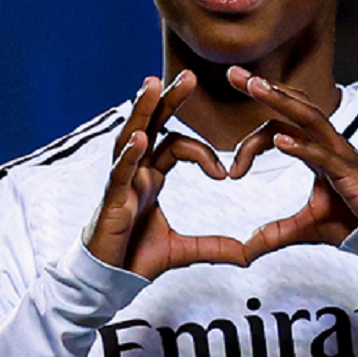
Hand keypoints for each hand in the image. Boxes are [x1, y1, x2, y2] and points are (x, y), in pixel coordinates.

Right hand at [86, 71, 248, 279]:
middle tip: (190, 76)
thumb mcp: (184, 250)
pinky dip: (129, 155)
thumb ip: (214, 247)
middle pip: (153, 126)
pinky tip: (139, 139)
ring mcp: (121, 182)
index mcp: (152, 176)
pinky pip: (119, 172)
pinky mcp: (111, 200)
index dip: (204, 153)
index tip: (224, 175)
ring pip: (131, 137)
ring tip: (152, 85)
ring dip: (142, 111)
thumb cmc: (137, 258)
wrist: (110, 280)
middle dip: (169, 100)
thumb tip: (247, 254)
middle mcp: (136, 171)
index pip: (176, 144)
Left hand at [226, 66, 357, 261]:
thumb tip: (246, 249)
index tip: (231, 170)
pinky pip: (323, 154)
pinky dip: (301, 146)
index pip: (278, 128)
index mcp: (314, 149)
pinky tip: (280, 141)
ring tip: (255, 87)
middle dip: (263, 88)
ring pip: (308, 117)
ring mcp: (339, 153)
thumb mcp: (304, 227)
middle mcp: (326, 143)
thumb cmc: (350, 219)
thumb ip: (274, 234)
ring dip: (280, 100)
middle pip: (293, 106)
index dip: (251, 142)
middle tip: (234, 73)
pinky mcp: (348, 172)